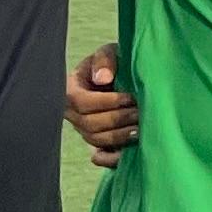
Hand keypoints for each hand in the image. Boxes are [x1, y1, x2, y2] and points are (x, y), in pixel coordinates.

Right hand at [66, 43, 137, 166]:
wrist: (121, 76)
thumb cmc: (113, 63)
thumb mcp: (109, 52)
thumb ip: (104, 60)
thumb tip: (103, 79)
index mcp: (71, 91)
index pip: (82, 102)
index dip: (108, 102)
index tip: (130, 97)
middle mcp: (73, 114)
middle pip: (89, 124)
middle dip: (117, 120)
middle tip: (140, 113)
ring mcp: (84, 130)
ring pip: (96, 140)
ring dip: (119, 137)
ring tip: (141, 129)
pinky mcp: (97, 142)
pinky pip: (99, 157)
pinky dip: (112, 159)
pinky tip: (130, 154)